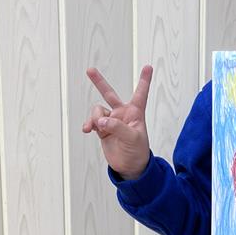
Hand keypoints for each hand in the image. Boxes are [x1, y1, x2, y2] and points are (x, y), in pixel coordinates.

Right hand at [83, 65, 152, 179]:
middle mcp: (122, 114)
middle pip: (109, 94)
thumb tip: (101, 120)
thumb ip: (117, 127)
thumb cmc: (138, 152)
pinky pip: (92, 122)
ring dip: (95, 118)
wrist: (130, 167)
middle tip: (90, 70)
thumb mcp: (132, 138)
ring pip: (98, 111)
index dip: (144, 80)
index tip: (148, 67)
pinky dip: (89, 124)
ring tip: (98, 127)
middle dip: (99, 82)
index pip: (140, 93)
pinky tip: (87, 129)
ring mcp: (111, 121)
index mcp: (135, 113)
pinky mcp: (102, 130)